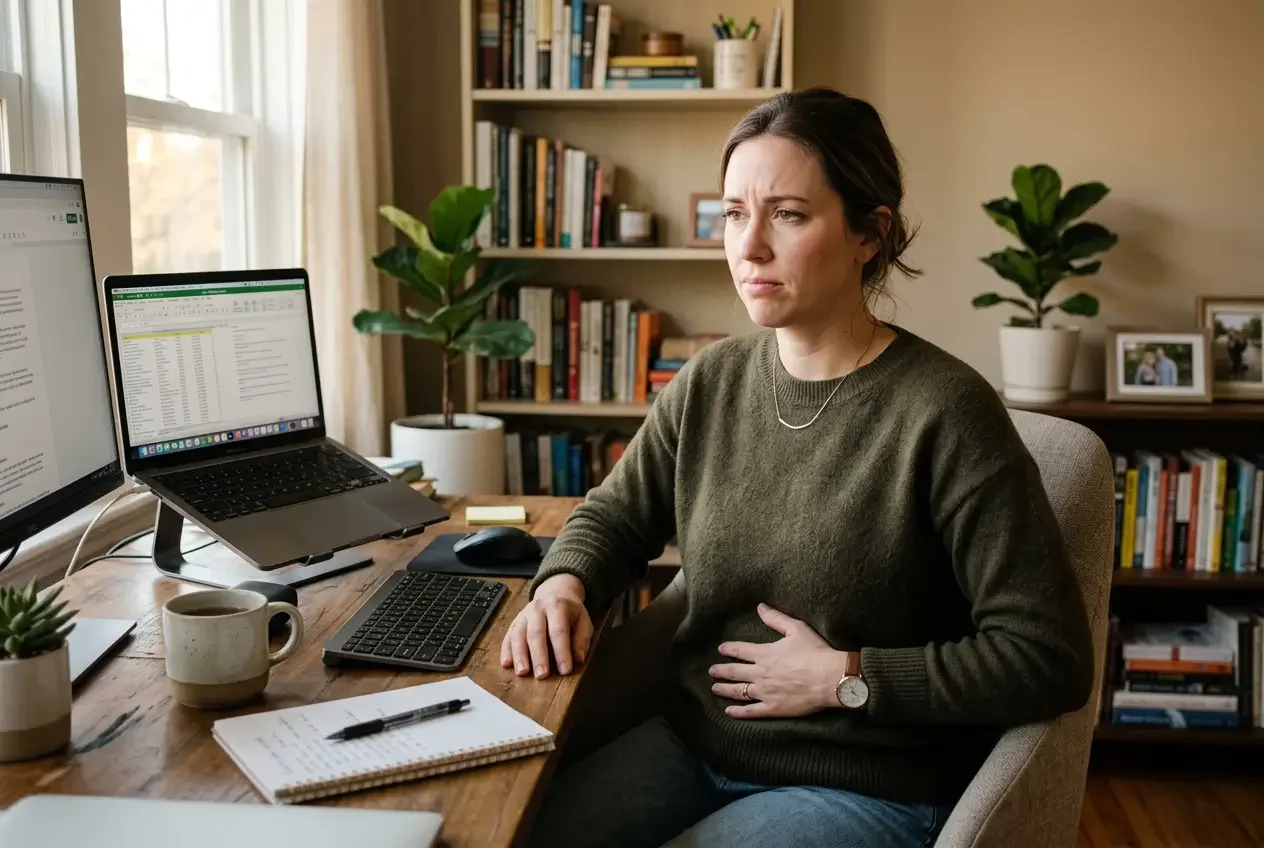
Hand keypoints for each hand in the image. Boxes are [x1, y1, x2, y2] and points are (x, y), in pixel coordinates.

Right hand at [500, 574, 591, 679]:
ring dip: (519, 655)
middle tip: (542, 675)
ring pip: (519, 635)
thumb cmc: (571, 612)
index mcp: (557, 606)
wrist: (554, 592)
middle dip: (539, 656)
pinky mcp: (514, 622)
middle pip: (536, 633)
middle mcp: (538, 609)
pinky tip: (506, 664)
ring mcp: (523, 615)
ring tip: (522, 672)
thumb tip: (579, 660)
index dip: (562, 651)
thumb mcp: (583, 620)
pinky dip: (506, 651)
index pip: (559, 630)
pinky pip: (508, 637)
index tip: (565, 670)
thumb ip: (582, 639)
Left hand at [709, 603, 851, 718]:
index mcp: (765, 654)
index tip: (721, 649)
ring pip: (739, 691)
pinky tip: (729, 712)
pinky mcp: (773, 708)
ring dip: (725, 689)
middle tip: (711, 671)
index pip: (740, 650)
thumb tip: (760, 607)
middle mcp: (760, 673)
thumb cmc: (815, 652)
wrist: (830, 678)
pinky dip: (738, 712)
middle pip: (735, 672)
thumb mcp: (796, 629)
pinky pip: (751, 711)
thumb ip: (776, 618)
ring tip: (715, 688)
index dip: (729, 649)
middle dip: (721, 671)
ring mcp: (765, 692)